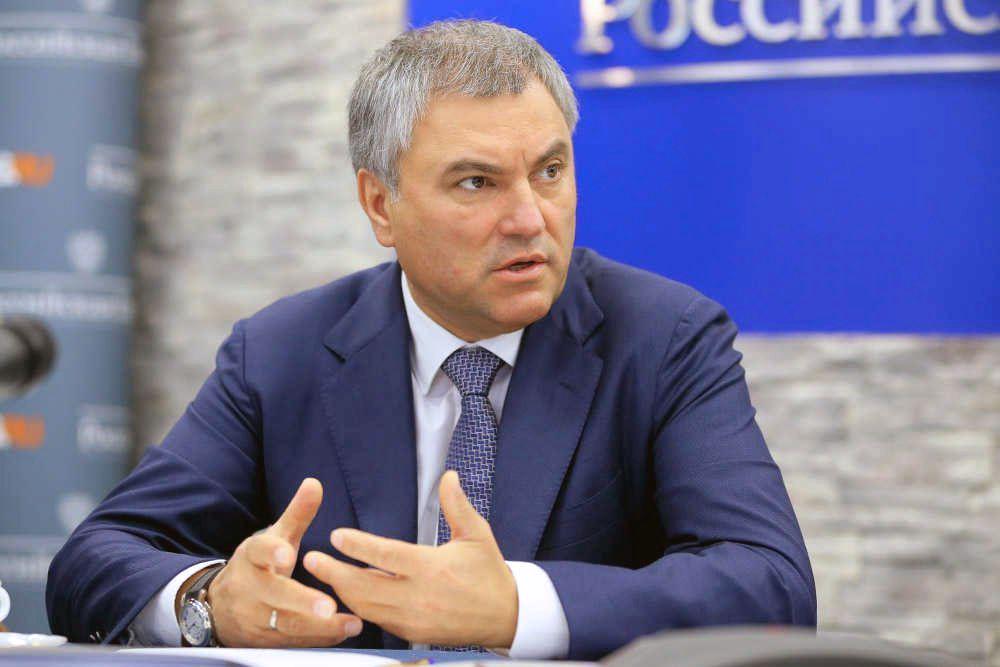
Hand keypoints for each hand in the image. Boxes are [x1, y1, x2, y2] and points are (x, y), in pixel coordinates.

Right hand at [204, 478, 363, 646]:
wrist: (220, 608)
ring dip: (319, 627)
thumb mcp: (274, 539)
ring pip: (286, 625)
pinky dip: (318, 639)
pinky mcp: (264, 642)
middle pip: (274, 595)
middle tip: (328, 606)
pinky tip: (344, 633)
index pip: (259, 551)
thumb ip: (296, 515)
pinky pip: (293, 643)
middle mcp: (251, 589)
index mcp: (253, 557)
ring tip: (352, 623)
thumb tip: (315, 483)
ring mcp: (255, 618)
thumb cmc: (259, 567)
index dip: (272, 553)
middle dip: (301, 601)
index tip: (287, 554)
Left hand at [302, 470, 517, 647]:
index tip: (335, 535)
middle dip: (335, 573)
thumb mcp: (477, 534)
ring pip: (366, 607)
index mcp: (432, 568)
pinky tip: (346, 594)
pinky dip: (359, 607)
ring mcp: (413, 618)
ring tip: (322, 574)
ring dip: (342, 591)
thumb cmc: (489, 572)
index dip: (359, 546)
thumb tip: (448, 476)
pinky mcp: (413, 632)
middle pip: (366, 586)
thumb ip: (457, 505)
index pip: (387, 555)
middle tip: (311, 559)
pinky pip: (377, 620)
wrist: (506, 617)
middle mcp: (419, 596)